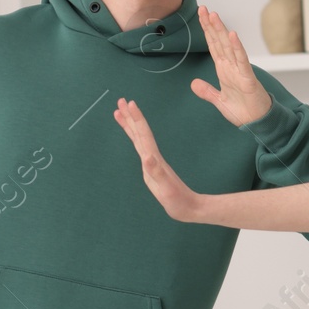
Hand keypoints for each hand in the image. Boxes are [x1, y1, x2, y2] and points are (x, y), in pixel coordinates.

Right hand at [113, 96, 205, 222]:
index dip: (136, 119)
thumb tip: (147, 156)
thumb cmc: (178, 200)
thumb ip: (156, 172)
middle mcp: (152, 157)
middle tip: (120, 100)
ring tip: (119, 113)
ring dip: (130, 125)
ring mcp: (152, 162)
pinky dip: (134, 139)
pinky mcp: (152, 168)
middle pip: (140, 132)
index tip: (129, 103)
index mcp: (154, 159)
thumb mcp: (166, 188)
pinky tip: (132, 135)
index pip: (143, 135)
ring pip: (139, 138)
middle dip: (130, 117)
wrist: (190, 207)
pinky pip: (140, 148)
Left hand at [192, 4, 271, 125]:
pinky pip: (242, 61)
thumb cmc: (243, 111)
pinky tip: (233, 36)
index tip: (200, 16)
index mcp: (224, 70)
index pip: (213, 45)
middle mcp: (231, 67)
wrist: (256, 123)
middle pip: (219, 41)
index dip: (207, 31)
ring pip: (229, 46)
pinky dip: (237, 48)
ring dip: (222, 31)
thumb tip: (194, 83)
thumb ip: (207, 91)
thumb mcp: (219, 101)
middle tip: (203, 8)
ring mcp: (240, 71)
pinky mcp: (248, 79)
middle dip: (211, 25)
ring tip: (214, 16)